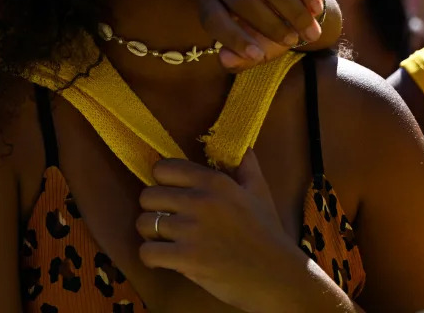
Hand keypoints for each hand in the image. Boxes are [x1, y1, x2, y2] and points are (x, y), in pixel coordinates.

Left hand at [136, 150, 341, 312]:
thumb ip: (246, 167)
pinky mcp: (186, 258)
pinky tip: (162, 260)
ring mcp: (191, 229)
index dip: (161, 182)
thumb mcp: (260, 193)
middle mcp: (199, 200)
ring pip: (144, 224)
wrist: (278, 276)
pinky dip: (149, 258)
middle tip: (165, 222)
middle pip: (148, 195)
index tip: (168, 195)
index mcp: (214, 181)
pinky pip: (147, 252)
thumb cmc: (268, 235)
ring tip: (164, 241)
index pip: (163, 169)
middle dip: (153, 210)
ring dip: (150, 235)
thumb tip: (243, 147)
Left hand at [200, 0, 325, 70]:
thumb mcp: (253, 49)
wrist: (292, 4)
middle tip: (292, 41)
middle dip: (270, 24)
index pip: (213, 18)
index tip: (258, 56)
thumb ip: (239, 59)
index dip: (234, 38)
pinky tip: (316, 8)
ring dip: (293, 10)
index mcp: (210, 0)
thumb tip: (225, 60)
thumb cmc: (266, 32)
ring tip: (310, 30)